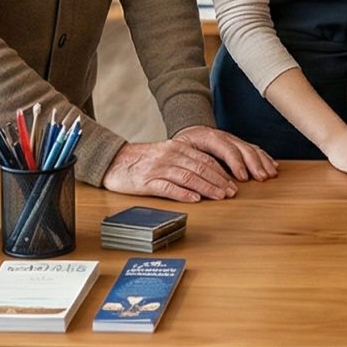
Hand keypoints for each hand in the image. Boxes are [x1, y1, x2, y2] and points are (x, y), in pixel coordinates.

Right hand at [103, 138, 235, 201]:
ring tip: (219, 196)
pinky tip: (194, 199)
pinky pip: (168, 187)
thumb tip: (208, 172)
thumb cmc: (142, 159)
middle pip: (200, 168)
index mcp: (177, 148)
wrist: (113, 160)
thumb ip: (185, 160)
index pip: (205, 159)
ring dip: (207, 188)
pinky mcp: (147, 181)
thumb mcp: (167, 153)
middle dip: (219, 181)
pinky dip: (183, 193)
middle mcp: (170, 156)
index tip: (232, 183)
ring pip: (188, 177)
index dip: (221, 172)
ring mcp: (158, 169)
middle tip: (232, 192)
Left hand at [174, 125, 277, 181]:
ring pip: (252, 149)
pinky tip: (272, 165)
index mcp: (211, 137)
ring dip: (263, 162)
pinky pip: (255, 149)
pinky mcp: (239, 145)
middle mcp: (225, 137)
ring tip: (269, 174)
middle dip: (255, 164)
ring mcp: (234, 140)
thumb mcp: (180, 148)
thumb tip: (193, 174)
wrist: (189, 130)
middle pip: (244, 149)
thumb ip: (188, 160)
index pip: (227, 149)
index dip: (237, 163)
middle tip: (261, 178)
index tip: (242, 177)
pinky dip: (265, 158)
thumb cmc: (185, 142)